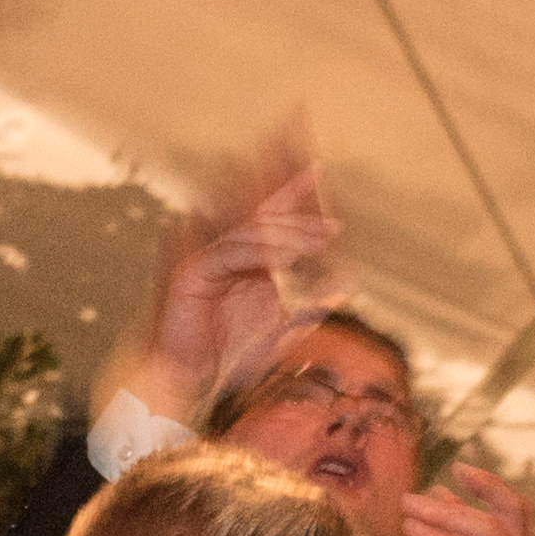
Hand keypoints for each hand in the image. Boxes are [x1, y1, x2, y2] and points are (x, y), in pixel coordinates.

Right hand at [128, 131, 340, 411]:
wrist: (187, 375)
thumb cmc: (226, 348)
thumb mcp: (281, 318)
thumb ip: (309, 297)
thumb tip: (347, 282)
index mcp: (239, 246)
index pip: (267, 206)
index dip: (293, 185)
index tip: (320, 167)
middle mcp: (219, 239)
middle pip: (255, 197)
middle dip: (285, 174)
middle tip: (316, 159)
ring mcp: (203, 249)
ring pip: (253, 225)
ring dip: (292, 229)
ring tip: (327, 234)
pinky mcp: (192, 268)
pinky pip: (235, 251)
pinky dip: (266, 252)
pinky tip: (293, 256)